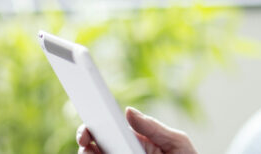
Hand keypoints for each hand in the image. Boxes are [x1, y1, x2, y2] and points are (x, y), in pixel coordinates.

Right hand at [77, 107, 198, 153]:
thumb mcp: (175, 140)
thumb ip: (152, 127)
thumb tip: (127, 110)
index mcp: (135, 138)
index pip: (108, 129)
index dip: (93, 124)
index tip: (89, 120)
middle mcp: (123, 152)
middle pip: (94, 146)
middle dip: (85, 139)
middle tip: (85, 138)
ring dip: (88, 152)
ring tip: (91, 149)